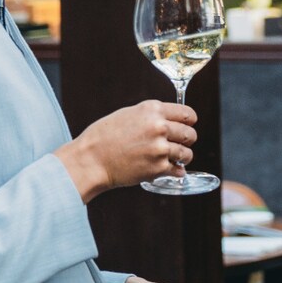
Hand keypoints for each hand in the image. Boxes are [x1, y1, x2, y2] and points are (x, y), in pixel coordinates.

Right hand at [57, 100, 198, 201]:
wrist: (91, 160)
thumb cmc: (104, 136)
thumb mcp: (128, 114)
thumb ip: (151, 116)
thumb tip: (171, 120)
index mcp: (152, 110)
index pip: (188, 114)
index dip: (190, 121)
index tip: (188, 126)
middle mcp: (159, 127)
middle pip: (190, 134)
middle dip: (187, 140)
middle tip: (179, 144)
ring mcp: (160, 148)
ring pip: (187, 154)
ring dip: (182, 157)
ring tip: (173, 159)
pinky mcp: (158, 168)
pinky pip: (178, 170)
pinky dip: (175, 172)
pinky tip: (167, 169)